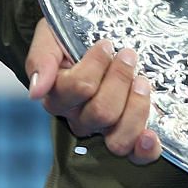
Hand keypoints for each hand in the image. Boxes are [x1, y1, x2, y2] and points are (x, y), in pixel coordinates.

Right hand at [26, 19, 160, 164]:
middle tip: (128, 56)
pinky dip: (145, 150)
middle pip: (102, 113)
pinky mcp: (130, 134)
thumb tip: (36, 91)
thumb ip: (41, 60)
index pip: (79, 88)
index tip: (105, 44)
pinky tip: (150, 136)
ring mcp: (104, 129)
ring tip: (142, 81)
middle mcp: (79, 118)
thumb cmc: (72, 35)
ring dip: (136, 106)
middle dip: (120, 80)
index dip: (96, 65)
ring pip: (117, 137)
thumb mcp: (52, 36)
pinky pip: (135, 155)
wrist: (92, 32)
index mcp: (59, 96)